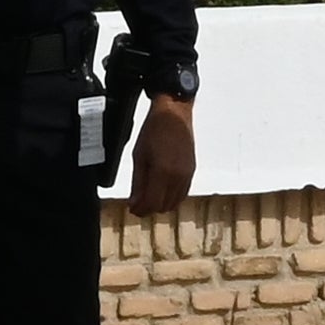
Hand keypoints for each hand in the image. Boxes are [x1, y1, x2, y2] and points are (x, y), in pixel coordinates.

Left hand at [129, 95, 197, 211]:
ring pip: (174, 203)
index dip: (141, 210)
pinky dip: (171, 197)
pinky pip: (182, 194)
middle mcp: (178, 177)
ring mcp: (187, 175)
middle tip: (138, 203)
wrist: (174, 114)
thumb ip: (137, 183)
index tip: (132, 208)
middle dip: (150, 208)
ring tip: (149, 195)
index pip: (152, 204)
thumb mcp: (139, 156)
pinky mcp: (192, 171)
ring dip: (161, 203)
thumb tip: (134, 203)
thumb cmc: (154, 130)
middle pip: (163, 207)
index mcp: (163, 172)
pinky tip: (162, 190)